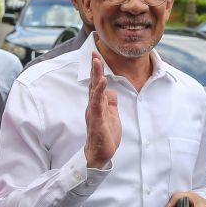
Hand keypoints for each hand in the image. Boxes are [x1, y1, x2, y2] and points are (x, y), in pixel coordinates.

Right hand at [84, 52, 120, 167]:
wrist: (100, 153)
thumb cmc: (105, 135)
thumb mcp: (112, 115)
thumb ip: (111, 103)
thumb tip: (112, 91)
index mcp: (98, 104)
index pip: (97, 83)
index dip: (97, 70)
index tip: (97, 55)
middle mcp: (94, 105)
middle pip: (93, 83)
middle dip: (94, 68)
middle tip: (94, 52)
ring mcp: (94, 112)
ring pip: (94, 90)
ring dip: (96, 75)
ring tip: (97, 62)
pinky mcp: (97, 120)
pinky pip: (98, 104)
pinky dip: (100, 92)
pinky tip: (103, 82)